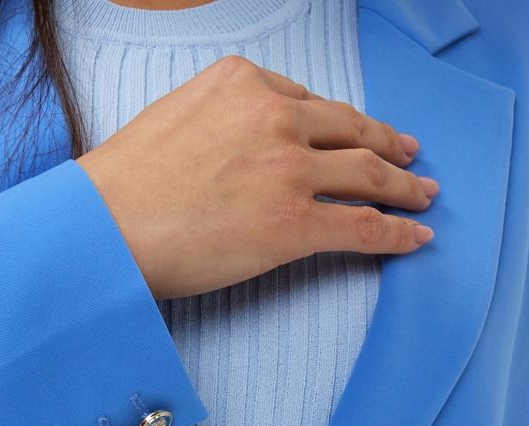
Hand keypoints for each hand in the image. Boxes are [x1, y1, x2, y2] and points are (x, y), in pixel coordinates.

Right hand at [75, 54, 437, 300]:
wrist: (104, 228)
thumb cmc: (122, 185)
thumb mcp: (173, 118)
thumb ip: (219, 120)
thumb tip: (240, 147)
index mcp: (243, 83)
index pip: (308, 103)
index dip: (341, 124)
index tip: (358, 134)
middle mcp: (275, 117)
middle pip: (351, 130)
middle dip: (387, 144)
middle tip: (410, 158)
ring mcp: (290, 170)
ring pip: (368, 173)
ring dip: (405, 187)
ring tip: (424, 197)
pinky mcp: (295, 224)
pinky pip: (362, 226)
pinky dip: (396, 233)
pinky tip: (416, 238)